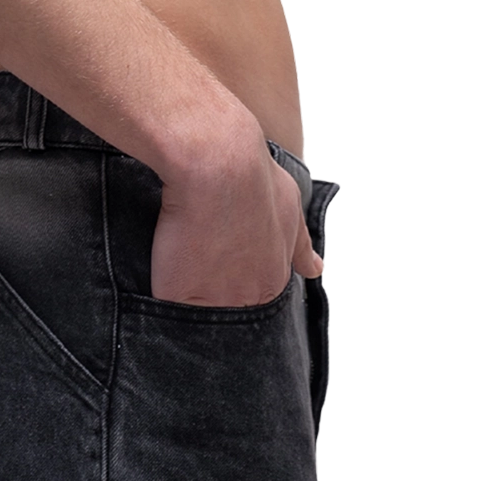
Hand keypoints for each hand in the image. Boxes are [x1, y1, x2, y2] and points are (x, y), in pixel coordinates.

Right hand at [149, 135, 323, 307]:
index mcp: (272, 282)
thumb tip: (315, 269)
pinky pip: (169, 309)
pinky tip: (165, 272)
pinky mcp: (177, 296)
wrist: (218, 163)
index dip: (238, 284)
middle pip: (229, 313)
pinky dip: (165, 297)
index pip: (255, 302)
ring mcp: (212, 301)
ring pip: (200, 318)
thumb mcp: (291, 207)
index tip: (225, 265)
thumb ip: (302, 245)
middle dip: (217, 298)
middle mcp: (247, 298)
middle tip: (204, 263)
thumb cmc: (256, 179)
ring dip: (192, 303)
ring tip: (185, 263)